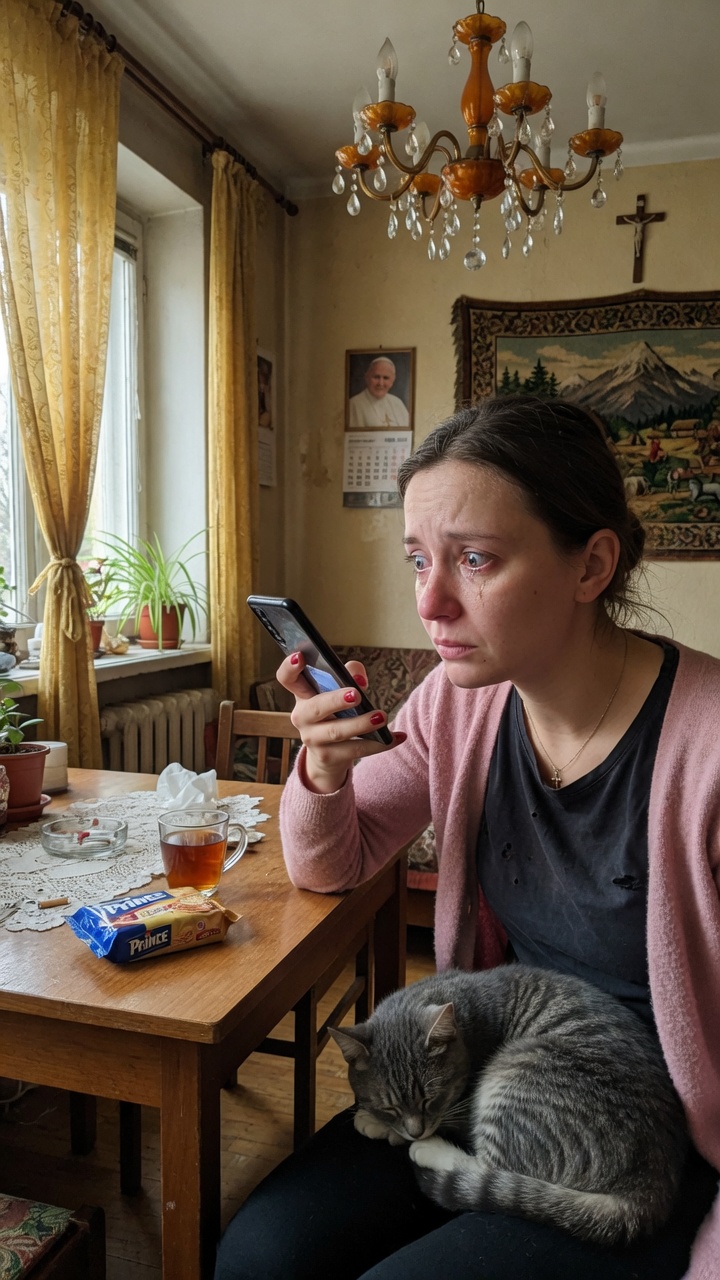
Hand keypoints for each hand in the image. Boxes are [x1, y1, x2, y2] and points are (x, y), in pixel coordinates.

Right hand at [276, 652, 404, 794]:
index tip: (301, 656)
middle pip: (315, 707)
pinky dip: (379, 744)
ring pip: (337, 732)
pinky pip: (355, 750)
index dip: (290, 667)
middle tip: (356, 694)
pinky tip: (397, 737)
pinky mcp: (328, 757)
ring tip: (381, 717)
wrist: (329, 755)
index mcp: (303, 695)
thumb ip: (349, 675)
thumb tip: (358, 677)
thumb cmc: (336, 713)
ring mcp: (313, 739)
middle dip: (335, 700)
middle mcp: (302, 717)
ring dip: (361, 724)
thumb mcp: (339, 691)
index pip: (287, 679)